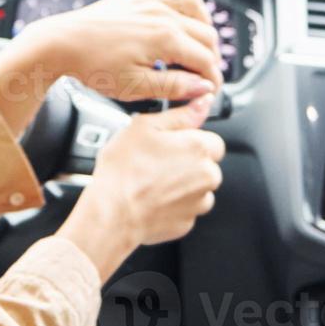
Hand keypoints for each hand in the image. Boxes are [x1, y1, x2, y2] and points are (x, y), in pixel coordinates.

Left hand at [16, 0, 222, 102]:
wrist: (61, 44)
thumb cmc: (93, 66)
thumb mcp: (135, 87)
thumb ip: (174, 86)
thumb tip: (203, 86)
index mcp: (165, 38)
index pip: (205, 59)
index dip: (212, 79)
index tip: (209, 92)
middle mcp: (162, 14)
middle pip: (205, 34)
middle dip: (210, 57)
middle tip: (201, 76)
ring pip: (193, 3)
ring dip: (202, 21)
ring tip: (196, 43)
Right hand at [58, 98, 224, 280]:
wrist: (112, 213)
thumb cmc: (124, 169)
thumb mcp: (144, 126)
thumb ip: (180, 114)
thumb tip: (204, 102)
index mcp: (199, 147)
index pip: (212, 140)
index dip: (190, 140)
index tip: (170, 144)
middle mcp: (207, 176)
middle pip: (206, 164)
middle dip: (187, 162)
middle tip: (155, 161)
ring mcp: (198, 202)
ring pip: (198, 188)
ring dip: (182, 184)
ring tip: (151, 181)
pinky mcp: (187, 223)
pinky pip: (186, 208)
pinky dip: (173, 204)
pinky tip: (151, 198)